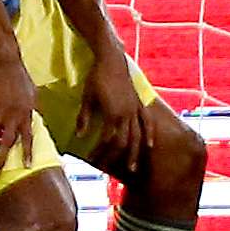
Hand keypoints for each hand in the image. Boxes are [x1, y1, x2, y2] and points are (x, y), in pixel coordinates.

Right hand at [0, 57, 38, 175]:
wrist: (7, 63)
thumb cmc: (20, 77)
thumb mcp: (33, 94)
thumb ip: (32, 109)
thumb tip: (34, 119)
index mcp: (26, 114)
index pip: (29, 137)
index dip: (27, 152)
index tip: (27, 167)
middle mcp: (14, 115)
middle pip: (8, 142)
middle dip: (2, 159)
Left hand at [78, 47, 149, 173]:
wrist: (111, 59)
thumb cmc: (96, 77)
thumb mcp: (87, 98)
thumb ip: (85, 118)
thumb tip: (79, 137)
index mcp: (113, 114)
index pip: (108, 140)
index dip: (101, 152)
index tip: (93, 160)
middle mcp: (127, 114)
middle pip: (126, 142)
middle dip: (118, 157)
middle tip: (110, 170)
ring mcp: (135, 109)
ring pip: (138, 136)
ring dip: (135, 152)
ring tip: (133, 168)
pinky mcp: (139, 104)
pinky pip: (147, 122)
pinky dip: (150, 134)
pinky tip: (150, 145)